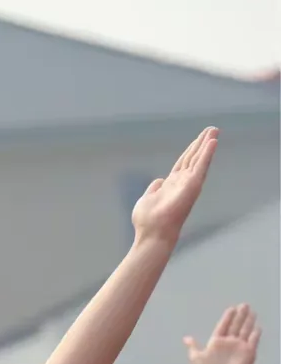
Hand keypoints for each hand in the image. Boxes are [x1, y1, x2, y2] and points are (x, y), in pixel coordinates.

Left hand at [131, 127, 217, 245]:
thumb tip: (159, 181)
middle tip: (212, 129)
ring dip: (207, 145)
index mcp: (171, 185)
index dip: (190, 150)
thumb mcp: (147, 199)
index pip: (183, 163)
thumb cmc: (148, 222)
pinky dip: (207, 154)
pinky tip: (213, 142)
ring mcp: (188, 184)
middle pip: (193, 158)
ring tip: (214, 130)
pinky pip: (201, 166)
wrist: (152, 234)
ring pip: (199, 160)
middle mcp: (182, 183)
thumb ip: (154, 189)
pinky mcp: (192, 186)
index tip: (198, 139)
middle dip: (202, 143)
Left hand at [184, 303, 259, 363]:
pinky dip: (255, 334)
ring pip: (245, 330)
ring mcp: (239, 348)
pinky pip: (253, 341)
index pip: (223, 326)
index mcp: (217, 343)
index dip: (227, 317)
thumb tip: (186, 338)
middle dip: (240, 315)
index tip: (231, 308)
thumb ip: (194, 347)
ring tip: (252, 311)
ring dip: (248, 321)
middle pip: (236, 326)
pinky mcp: (248, 353)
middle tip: (244, 304)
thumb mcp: (197, 358)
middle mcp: (229, 344)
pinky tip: (257, 327)